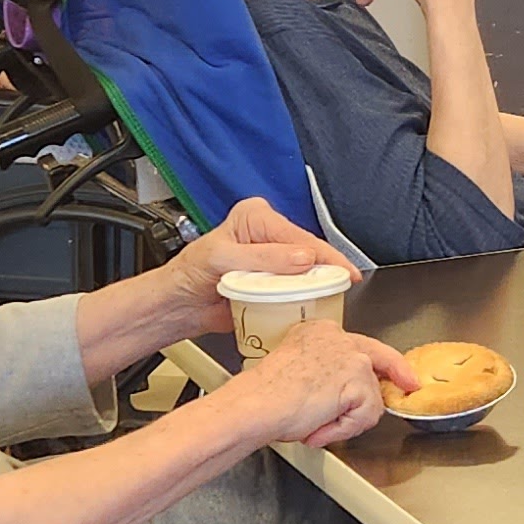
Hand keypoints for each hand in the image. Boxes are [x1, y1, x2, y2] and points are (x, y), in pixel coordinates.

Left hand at [164, 196, 343, 334]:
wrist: (179, 305)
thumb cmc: (189, 274)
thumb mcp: (222, 259)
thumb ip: (262, 257)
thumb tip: (303, 258)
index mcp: (256, 217)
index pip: (298, 236)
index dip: (324, 255)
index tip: (343, 272)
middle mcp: (268, 236)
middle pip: (309, 253)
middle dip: (327, 269)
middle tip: (344, 285)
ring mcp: (273, 261)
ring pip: (306, 272)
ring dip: (318, 286)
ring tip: (335, 296)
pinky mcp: (274, 283)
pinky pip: (297, 290)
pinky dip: (306, 299)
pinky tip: (316, 305)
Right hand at [226, 323, 416, 450]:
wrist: (255, 405)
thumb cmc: (263, 396)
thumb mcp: (298, 373)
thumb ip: (325, 374)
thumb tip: (344, 393)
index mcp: (319, 332)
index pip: (359, 345)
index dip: (378, 363)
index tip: (393, 371)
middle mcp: (338, 337)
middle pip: (380, 358)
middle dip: (399, 373)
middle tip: (410, 384)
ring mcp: (350, 356)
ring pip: (371, 397)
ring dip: (348, 420)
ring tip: (317, 424)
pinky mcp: (357, 378)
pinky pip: (365, 415)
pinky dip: (345, 429)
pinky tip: (320, 427)